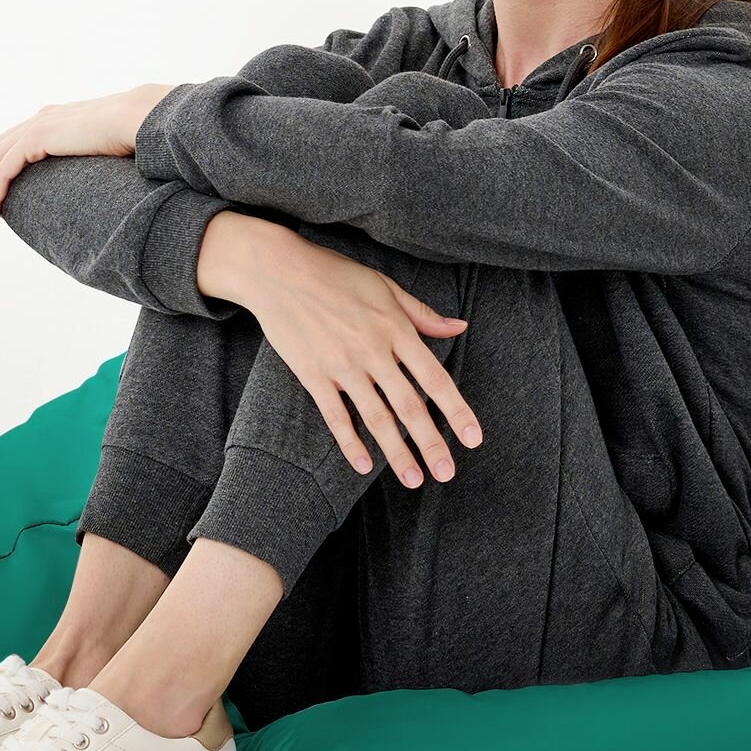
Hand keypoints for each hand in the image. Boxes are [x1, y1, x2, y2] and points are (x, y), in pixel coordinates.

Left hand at [0, 83, 175, 230]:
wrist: (141, 117)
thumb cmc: (137, 135)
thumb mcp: (109, 149)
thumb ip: (97, 159)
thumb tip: (110, 184)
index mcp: (57, 119)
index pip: (15, 145)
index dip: (2, 173)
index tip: (1, 202)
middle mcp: (41, 119)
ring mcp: (36, 126)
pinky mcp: (36, 138)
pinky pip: (3, 171)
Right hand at [219, 218, 484, 485]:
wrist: (277, 270)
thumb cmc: (335, 273)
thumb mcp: (385, 286)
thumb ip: (422, 314)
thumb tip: (459, 326)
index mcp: (396, 329)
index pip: (435, 378)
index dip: (456, 410)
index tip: (473, 438)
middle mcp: (373, 351)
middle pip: (409, 406)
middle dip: (431, 443)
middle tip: (447, 473)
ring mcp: (342, 365)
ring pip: (376, 417)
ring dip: (396, 453)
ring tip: (413, 480)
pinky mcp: (313, 374)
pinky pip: (335, 415)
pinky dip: (349, 442)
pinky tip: (364, 465)